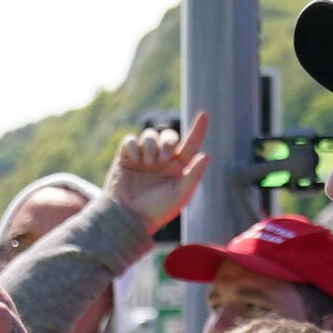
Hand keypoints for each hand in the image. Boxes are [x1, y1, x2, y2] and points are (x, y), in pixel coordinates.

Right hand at [107, 110, 210, 232]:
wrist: (128, 218)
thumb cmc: (157, 211)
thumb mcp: (180, 195)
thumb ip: (194, 175)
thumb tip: (206, 155)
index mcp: (178, 168)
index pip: (190, 144)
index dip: (198, 129)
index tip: (205, 115)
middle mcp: (162, 160)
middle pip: (169, 136)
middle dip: (168, 141)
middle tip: (164, 158)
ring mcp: (143, 158)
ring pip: (149, 135)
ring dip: (151, 145)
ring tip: (148, 162)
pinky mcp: (126, 158)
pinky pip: (130, 140)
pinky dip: (133, 146)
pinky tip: (134, 159)